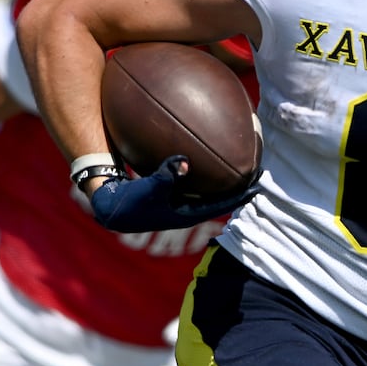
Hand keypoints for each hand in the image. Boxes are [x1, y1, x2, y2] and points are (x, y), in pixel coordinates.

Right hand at [90, 156, 259, 232]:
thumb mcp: (147, 188)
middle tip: (254, 171)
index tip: (258, 183)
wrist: (109, 207)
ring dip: (221, 179)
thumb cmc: (128, 202)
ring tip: (237, 162)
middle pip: (218, 197)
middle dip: (236, 186)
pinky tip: (202, 152)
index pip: (221, 205)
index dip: (239, 195)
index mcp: (186, 214)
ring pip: (207, 190)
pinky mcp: (170, 194)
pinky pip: (193, 181)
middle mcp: (186, 209)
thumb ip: (166, 175)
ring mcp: (178, 203)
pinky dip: (202, 170)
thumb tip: (185, 162)